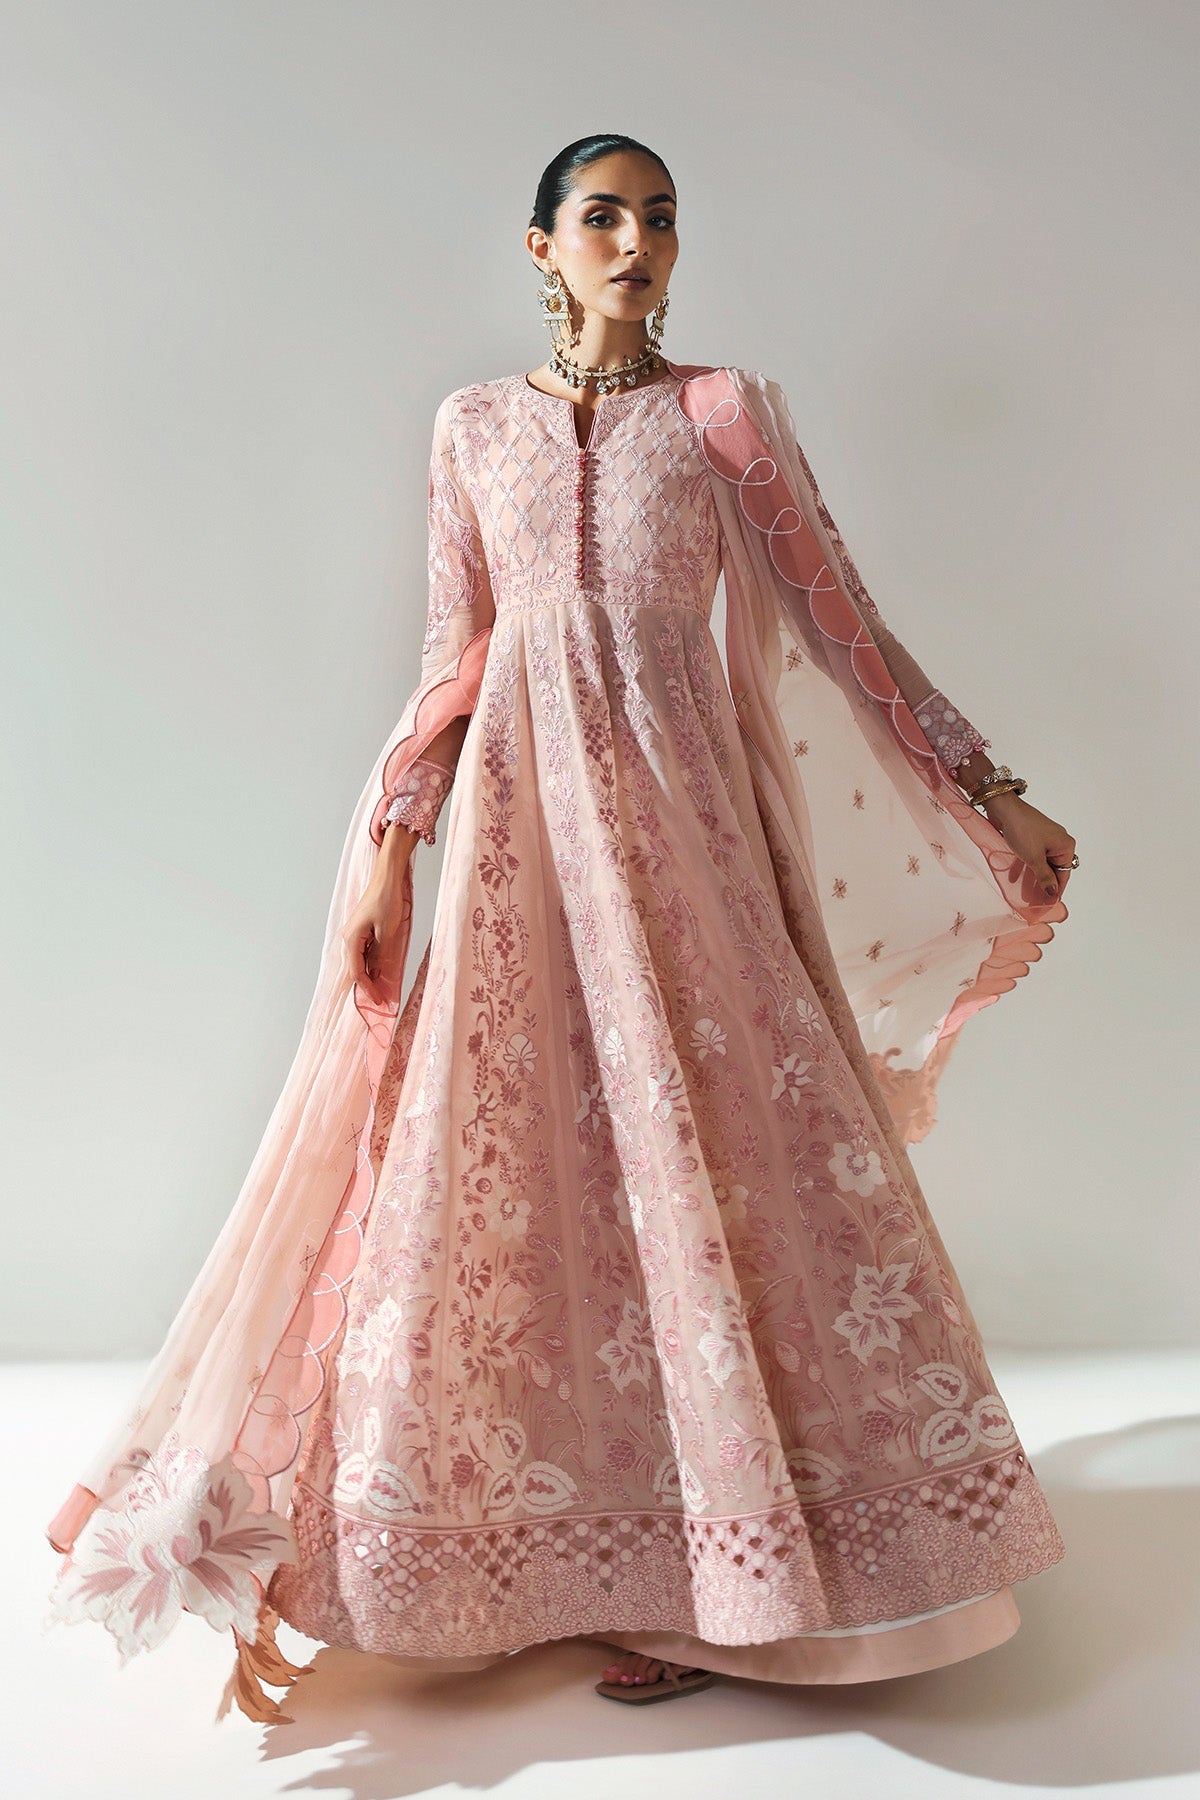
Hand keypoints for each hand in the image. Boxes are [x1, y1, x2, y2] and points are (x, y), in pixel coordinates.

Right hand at [342, 839, 413, 1004]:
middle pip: (354, 968)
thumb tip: (375, 973)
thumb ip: (380, 955)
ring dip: (368, 975)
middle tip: (379, 1000)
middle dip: (366, 986)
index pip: (356, 972)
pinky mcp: (361, 930)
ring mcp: (354, 934)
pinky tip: (379, 971)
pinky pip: (363, 952)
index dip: (367, 989)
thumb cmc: (387, 900)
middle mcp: (348, 938)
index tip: (378, 1002)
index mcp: (351, 939)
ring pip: (358, 961)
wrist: (387, 878)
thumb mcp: (387, 931)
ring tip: (380, 990)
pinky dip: (370, 964)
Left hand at [982, 792, 1075, 900]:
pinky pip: (1032, 856)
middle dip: (1042, 885)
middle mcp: (1058, 842)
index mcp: (1065, 846)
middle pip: (1053, 869)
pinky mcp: (1032, 837)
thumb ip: (1044, 877)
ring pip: (1040, 864)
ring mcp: (1045, 839)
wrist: (1004, 808)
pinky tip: (1014, 879)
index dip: (1056, 890)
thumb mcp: (1034, 858)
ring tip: (1024, 896)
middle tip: (1034, 903)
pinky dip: (1024, 867)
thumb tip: (1053, 892)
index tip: (1048, 905)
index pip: (1064, 874)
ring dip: (1032, 878)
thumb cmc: (1023, 831)